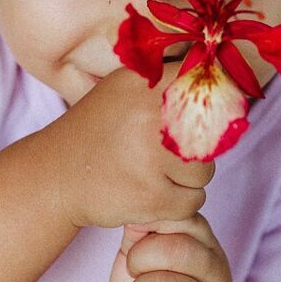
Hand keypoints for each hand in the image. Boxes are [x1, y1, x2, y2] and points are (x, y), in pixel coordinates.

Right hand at [45, 66, 215, 229]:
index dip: (215, 105)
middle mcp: (151, 112)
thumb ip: (169, 77)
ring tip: (151, 172)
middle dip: (194, 148)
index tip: (199, 117)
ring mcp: (152, 156)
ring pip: (205, 171)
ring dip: (185, 178)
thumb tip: (226, 77)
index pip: (212, 86)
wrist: (55, 175)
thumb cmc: (98, 131)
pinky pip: (192, 201)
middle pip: (213, 134)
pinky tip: (148, 193)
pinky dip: (175, 204)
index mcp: (148, 80)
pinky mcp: (152, 196)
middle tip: (163, 152)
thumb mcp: (125, 87)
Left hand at [105, 213, 232, 281]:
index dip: (150, 227)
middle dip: (140, 258)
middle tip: (133, 271)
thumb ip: (142, 224)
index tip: (137, 242)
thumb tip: (139, 195)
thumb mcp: (139, 253)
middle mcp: (219, 276)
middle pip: (180, 250)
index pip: (185, 217)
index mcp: (207, 247)